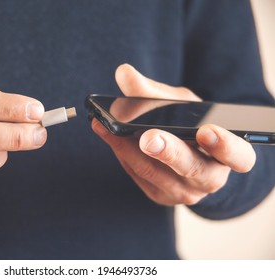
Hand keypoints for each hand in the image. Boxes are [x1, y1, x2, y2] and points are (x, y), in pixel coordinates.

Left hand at [92, 64, 255, 204]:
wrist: (184, 154)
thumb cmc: (190, 125)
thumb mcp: (181, 105)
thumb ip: (155, 91)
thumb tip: (123, 72)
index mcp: (229, 155)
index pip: (238, 156)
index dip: (225, 146)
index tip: (207, 130)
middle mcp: (209, 178)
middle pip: (192, 169)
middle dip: (168, 152)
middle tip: (147, 137)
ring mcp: (184, 192)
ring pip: (156, 174)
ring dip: (129, 150)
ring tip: (107, 127)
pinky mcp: (160, 196)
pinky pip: (139, 176)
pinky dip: (122, 155)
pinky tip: (109, 137)